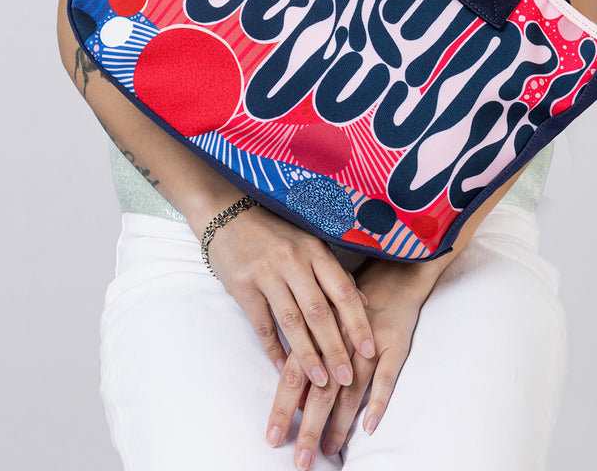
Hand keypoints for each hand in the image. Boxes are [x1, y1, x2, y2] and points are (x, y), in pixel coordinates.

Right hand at [202, 204, 375, 389]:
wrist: (227, 215)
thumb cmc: (275, 232)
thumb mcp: (308, 243)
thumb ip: (334, 273)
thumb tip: (365, 302)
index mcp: (315, 249)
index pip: (344, 291)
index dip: (358, 323)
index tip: (369, 352)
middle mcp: (293, 260)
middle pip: (320, 312)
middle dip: (336, 349)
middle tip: (348, 378)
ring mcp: (266, 273)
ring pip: (292, 322)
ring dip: (307, 356)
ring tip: (320, 382)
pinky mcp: (242, 285)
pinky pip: (262, 324)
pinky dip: (273, 349)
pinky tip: (281, 368)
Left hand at [266, 257, 452, 467]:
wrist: (391, 274)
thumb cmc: (350, 302)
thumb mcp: (322, 319)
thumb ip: (306, 352)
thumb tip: (290, 394)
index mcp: (317, 332)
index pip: (294, 375)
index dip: (282, 408)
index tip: (271, 439)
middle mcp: (339, 339)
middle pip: (321, 388)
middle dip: (308, 427)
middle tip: (300, 462)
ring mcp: (368, 342)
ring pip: (351, 387)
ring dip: (339, 423)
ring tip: (329, 451)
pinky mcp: (395, 343)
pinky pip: (387, 376)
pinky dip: (378, 401)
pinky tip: (370, 426)